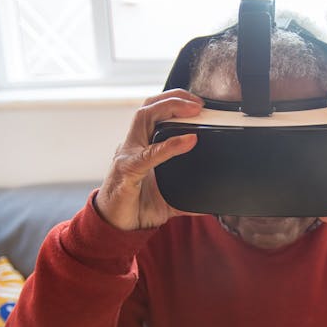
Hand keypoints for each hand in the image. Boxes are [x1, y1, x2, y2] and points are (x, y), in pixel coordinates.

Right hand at [95, 89, 202, 230]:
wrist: (115, 228)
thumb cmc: (136, 206)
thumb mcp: (168, 198)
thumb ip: (188, 196)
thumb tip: (212, 203)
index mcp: (141, 147)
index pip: (154, 113)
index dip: (174, 101)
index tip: (198, 103)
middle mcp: (132, 145)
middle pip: (148, 107)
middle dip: (174, 98)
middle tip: (198, 103)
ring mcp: (127, 155)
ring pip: (143, 118)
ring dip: (169, 108)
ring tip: (193, 110)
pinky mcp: (127, 172)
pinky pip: (149, 154)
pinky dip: (170, 146)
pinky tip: (188, 141)